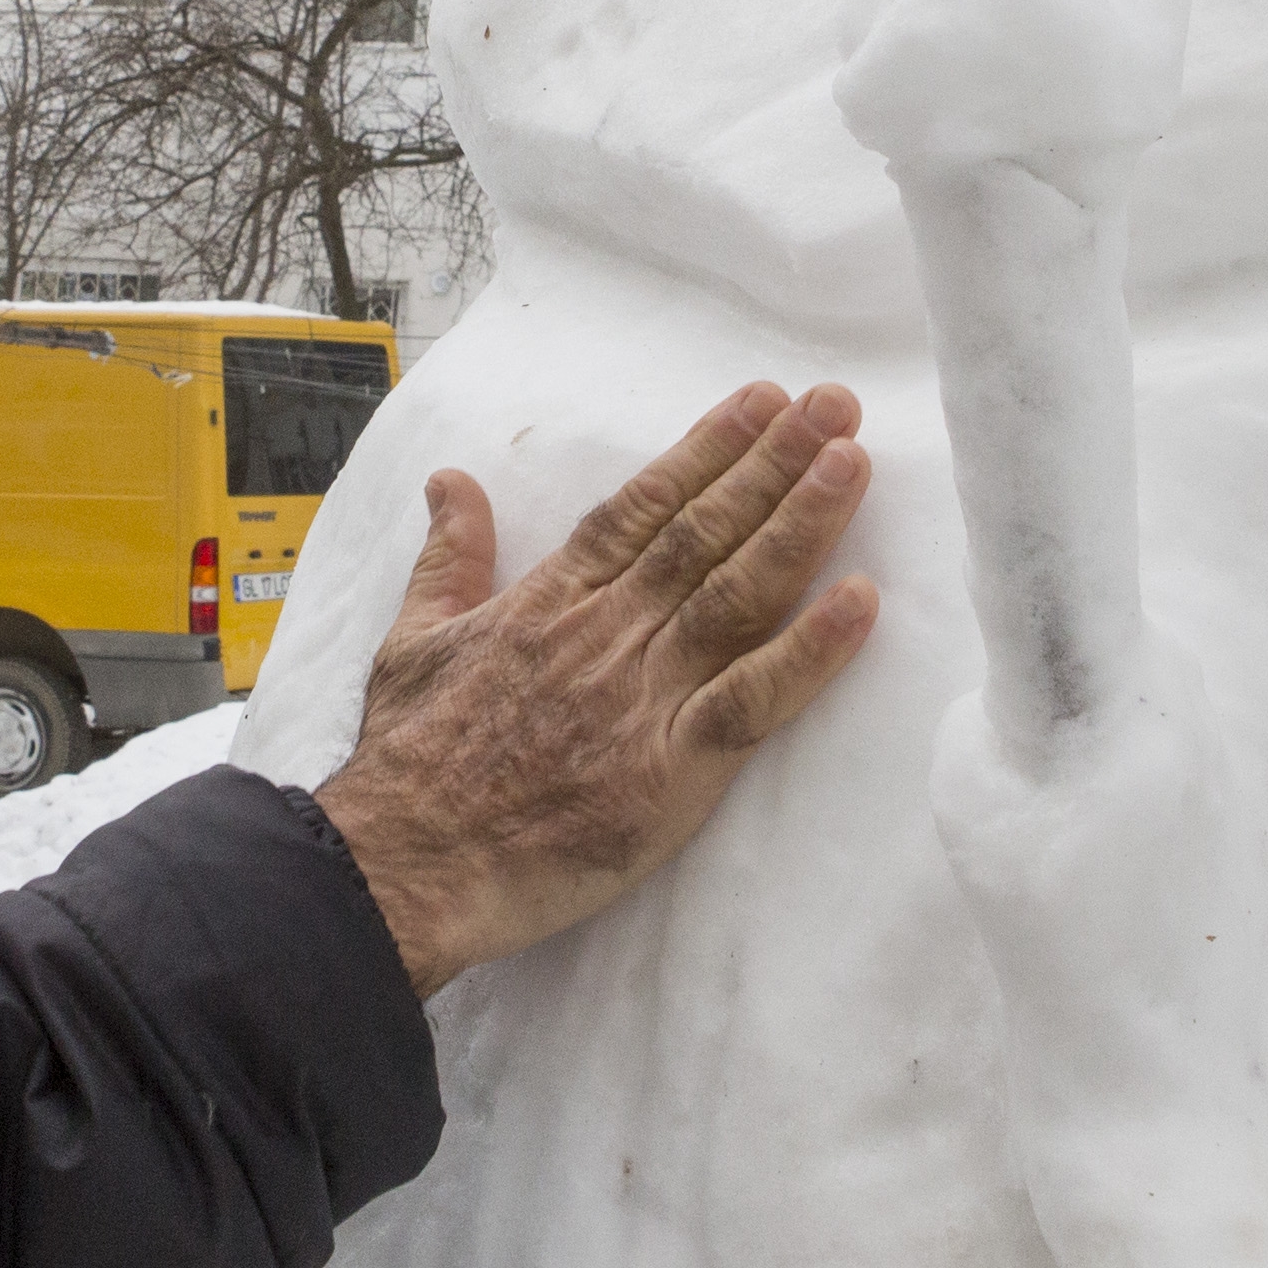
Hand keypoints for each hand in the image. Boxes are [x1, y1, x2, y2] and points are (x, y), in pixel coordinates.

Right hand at [316, 385, 879, 992]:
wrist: (407, 866)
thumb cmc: (408, 765)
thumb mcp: (413, 640)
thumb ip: (449, 557)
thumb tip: (451, 482)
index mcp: (550, 600)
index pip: (642, 506)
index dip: (707, 449)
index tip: (761, 401)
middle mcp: (605, 633)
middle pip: (704, 532)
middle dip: (773, 463)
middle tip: (834, 404)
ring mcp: (642, 698)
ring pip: (737, 594)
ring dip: (800, 525)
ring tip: (852, 463)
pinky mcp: (670, 771)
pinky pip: (753, 700)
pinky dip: (809, 651)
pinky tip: (860, 602)